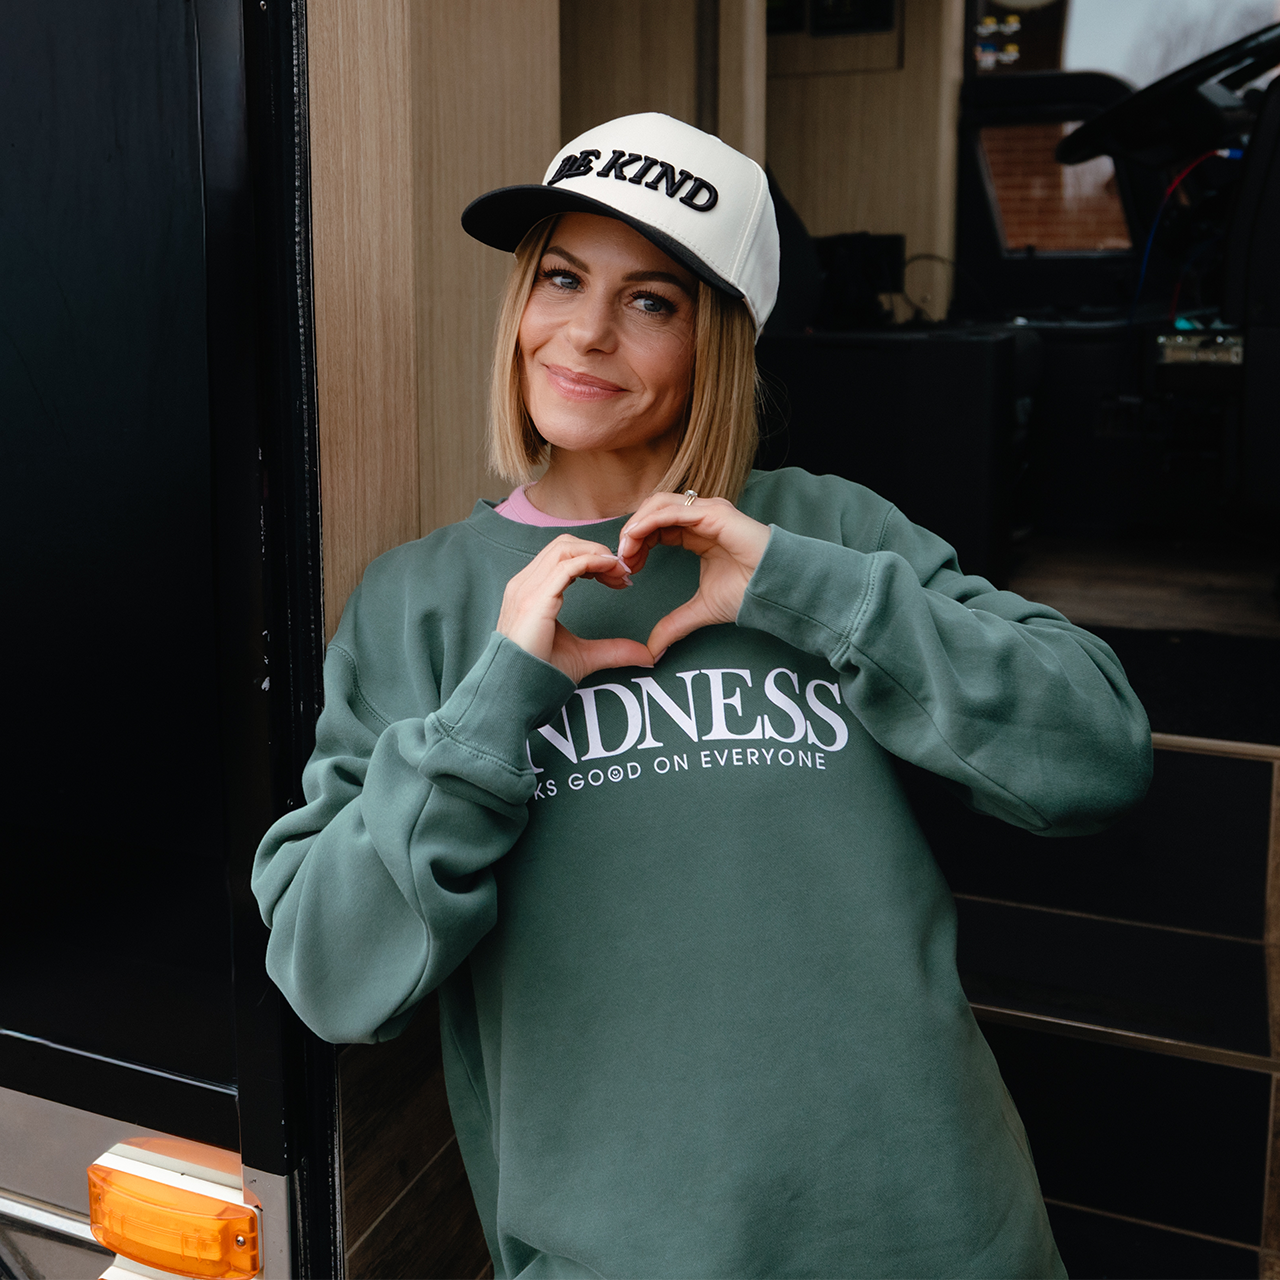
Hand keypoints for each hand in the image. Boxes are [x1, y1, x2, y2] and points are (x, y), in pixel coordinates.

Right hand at [497, 535, 654, 683]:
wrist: (516, 693)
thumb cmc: (540, 674)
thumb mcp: (585, 656)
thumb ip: (614, 650)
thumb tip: (648, 655)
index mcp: (531, 591)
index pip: (563, 556)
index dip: (594, 559)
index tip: (618, 578)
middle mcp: (525, 584)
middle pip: (565, 544)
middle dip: (598, 551)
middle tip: (623, 573)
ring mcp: (527, 589)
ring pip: (565, 548)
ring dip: (599, 554)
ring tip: (620, 573)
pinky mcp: (535, 600)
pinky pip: (567, 566)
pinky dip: (593, 562)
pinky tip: (611, 573)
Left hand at [617, 493, 770, 657]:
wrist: (776, 589)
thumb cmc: (749, 592)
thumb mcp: (701, 610)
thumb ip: (674, 624)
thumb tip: (652, 650)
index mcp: (697, 532)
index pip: (656, 525)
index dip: (637, 542)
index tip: (626, 568)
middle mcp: (701, 516)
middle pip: (653, 510)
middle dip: (632, 533)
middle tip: (622, 560)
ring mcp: (708, 511)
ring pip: (659, 504)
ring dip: (637, 525)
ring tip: (626, 551)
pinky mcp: (715, 513)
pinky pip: (673, 510)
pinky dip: (649, 522)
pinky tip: (636, 540)